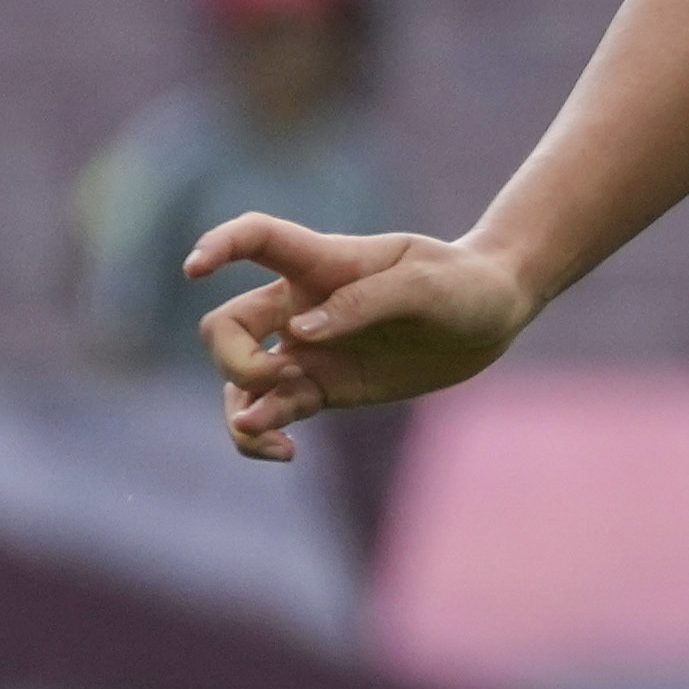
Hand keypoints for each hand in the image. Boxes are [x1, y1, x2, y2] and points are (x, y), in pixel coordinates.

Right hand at [190, 217, 538, 458]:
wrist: (494, 315)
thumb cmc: (462, 283)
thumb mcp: (426, 285)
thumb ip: (363, 303)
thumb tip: (298, 336)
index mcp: (323, 261)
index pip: (256, 238)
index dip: (219, 245)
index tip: (194, 269)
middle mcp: (301, 304)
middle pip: (225, 327)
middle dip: (233, 359)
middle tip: (283, 377)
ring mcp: (308, 348)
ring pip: (238, 378)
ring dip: (239, 407)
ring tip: (270, 433)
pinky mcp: (323, 386)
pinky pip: (272, 411)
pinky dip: (262, 434)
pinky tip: (286, 451)